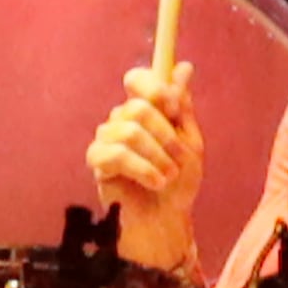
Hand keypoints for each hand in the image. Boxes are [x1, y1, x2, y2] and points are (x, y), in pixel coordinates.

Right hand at [85, 60, 205, 274]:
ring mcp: (107, 139)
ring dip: (157, 156)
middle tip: (180, 160)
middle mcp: (122, 119)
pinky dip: (142, 168)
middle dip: (165, 134)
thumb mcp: (189, 142)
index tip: (174, 107)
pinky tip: (156, 182)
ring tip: (169, 177)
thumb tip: (184, 67)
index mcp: (145, 110)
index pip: (138, 80)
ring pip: (129, 131)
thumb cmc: (178, 182)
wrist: (167, 219)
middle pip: (137, 107)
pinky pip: (116, 154)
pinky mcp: (98, 162)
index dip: (155, 88)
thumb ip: (182, 107)